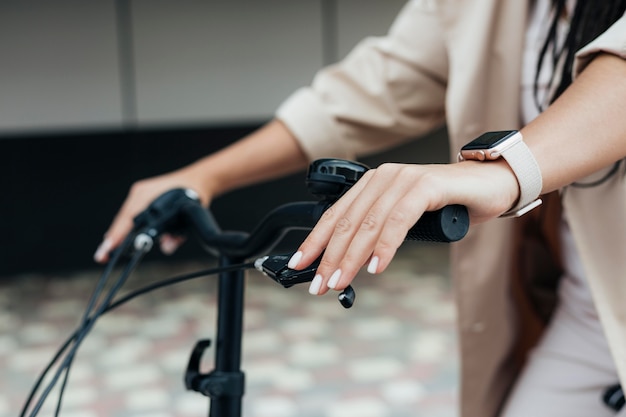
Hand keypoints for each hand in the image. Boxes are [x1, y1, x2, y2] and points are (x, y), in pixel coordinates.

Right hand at [94, 168, 210, 262]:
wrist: (198, 179)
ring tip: (109, 249)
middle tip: (102, 256)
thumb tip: (165, 248)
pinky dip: (127, 225)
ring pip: (125, 216)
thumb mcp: (188, 220)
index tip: (106, 251)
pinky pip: (131, 212)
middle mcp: (140, 192)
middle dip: (113, 238)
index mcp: (148, 195)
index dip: (116, 237)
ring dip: (119, 232)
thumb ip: (176, 236)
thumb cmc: (193, 198)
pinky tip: (123, 236)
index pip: (127, 219)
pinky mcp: (142, 193)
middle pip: (122, 219)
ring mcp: (140, 192)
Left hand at [287, 160, 518, 294]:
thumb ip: (379, 234)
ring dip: (351, 256)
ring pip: (370, 223)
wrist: (490, 184)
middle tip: (320, 285)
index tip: (301, 265)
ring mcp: (404, 179)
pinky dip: (386, 245)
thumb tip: (352, 265)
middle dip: (329, 257)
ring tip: (340, 282)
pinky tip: (376, 266)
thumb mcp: (404, 221)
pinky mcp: (426, 185)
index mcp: (372, 185)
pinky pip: (400, 219)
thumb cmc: (448, 205)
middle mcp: (383, 178)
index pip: (336, 215)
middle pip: (348, 222)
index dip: (316, 241)